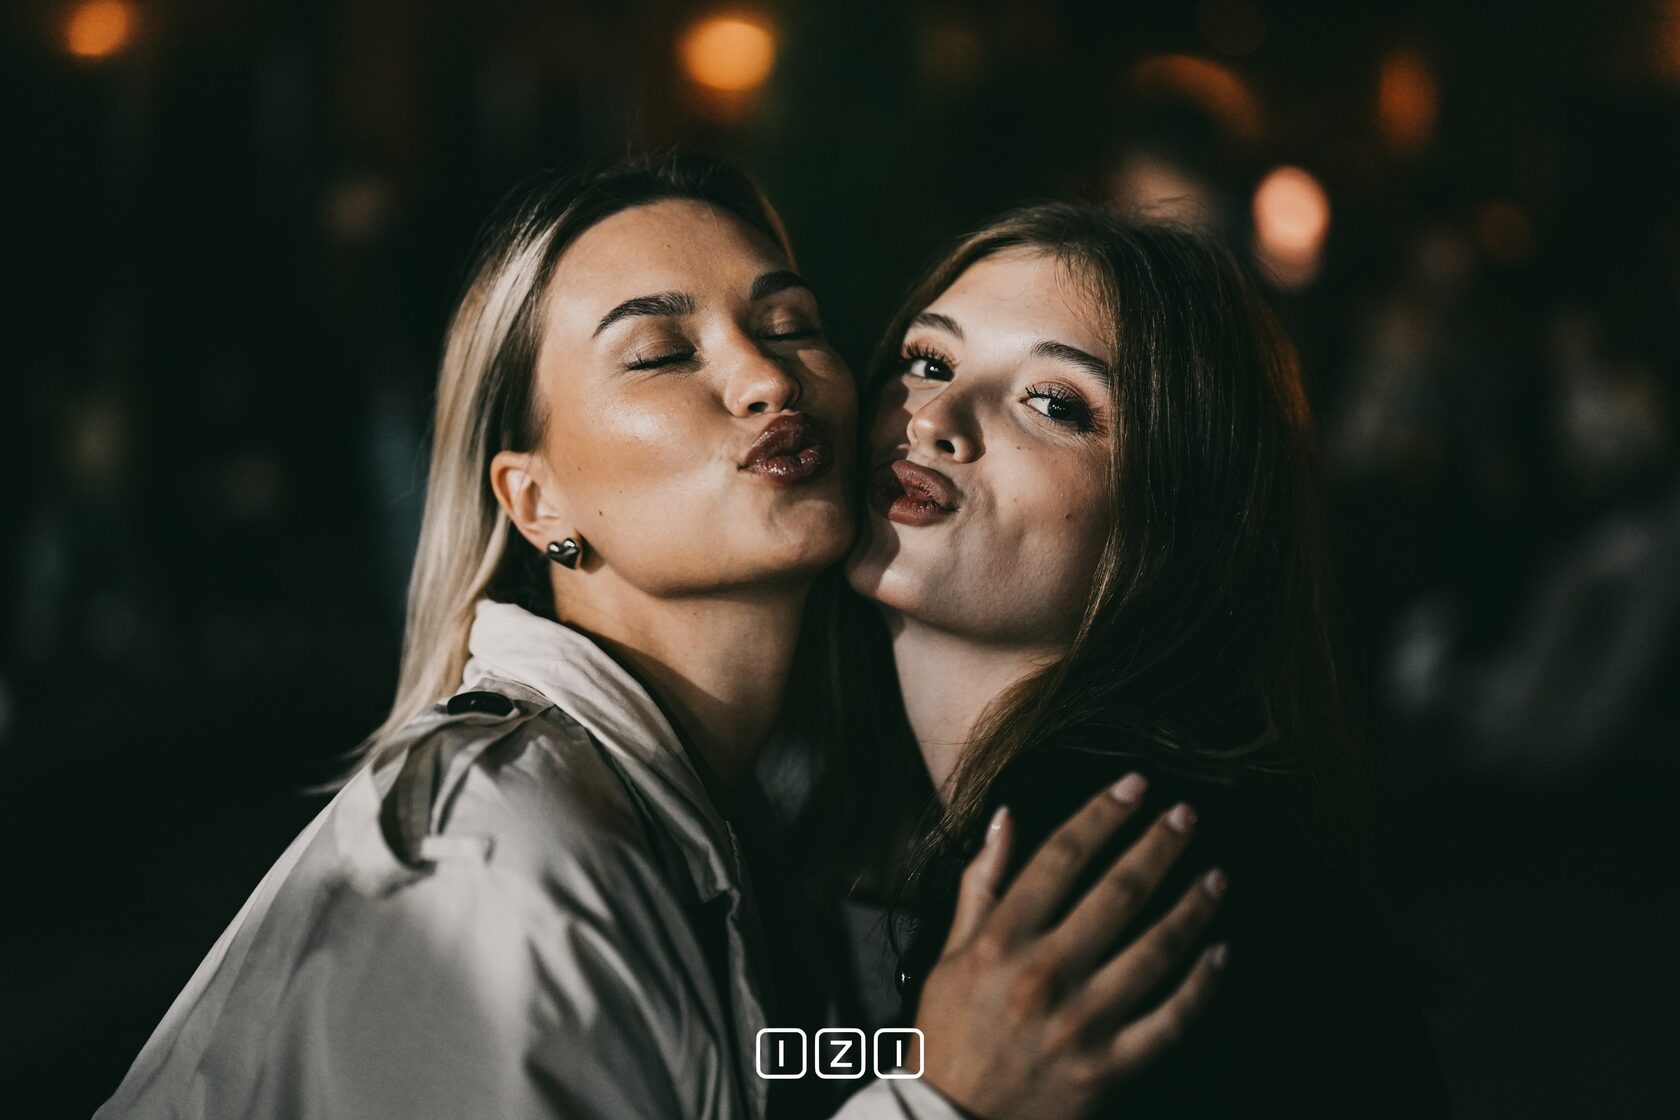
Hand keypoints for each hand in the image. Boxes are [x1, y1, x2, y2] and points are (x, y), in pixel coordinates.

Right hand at [915, 775, 1226, 1119]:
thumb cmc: (948, 1035)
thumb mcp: (947, 954)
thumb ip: (981, 885)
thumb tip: (1006, 818)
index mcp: (1000, 940)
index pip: (1061, 856)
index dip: (1103, 814)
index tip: (1135, 785)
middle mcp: (1044, 974)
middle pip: (1118, 892)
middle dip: (1159, 846)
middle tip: (1187, 815)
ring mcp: (1081, 1022)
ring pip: (1155, 950)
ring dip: (1193, 906)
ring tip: (1216, 876)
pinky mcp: (1109, 1069)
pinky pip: (1171, 1021)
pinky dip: (1202, 985)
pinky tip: (1221, 954)